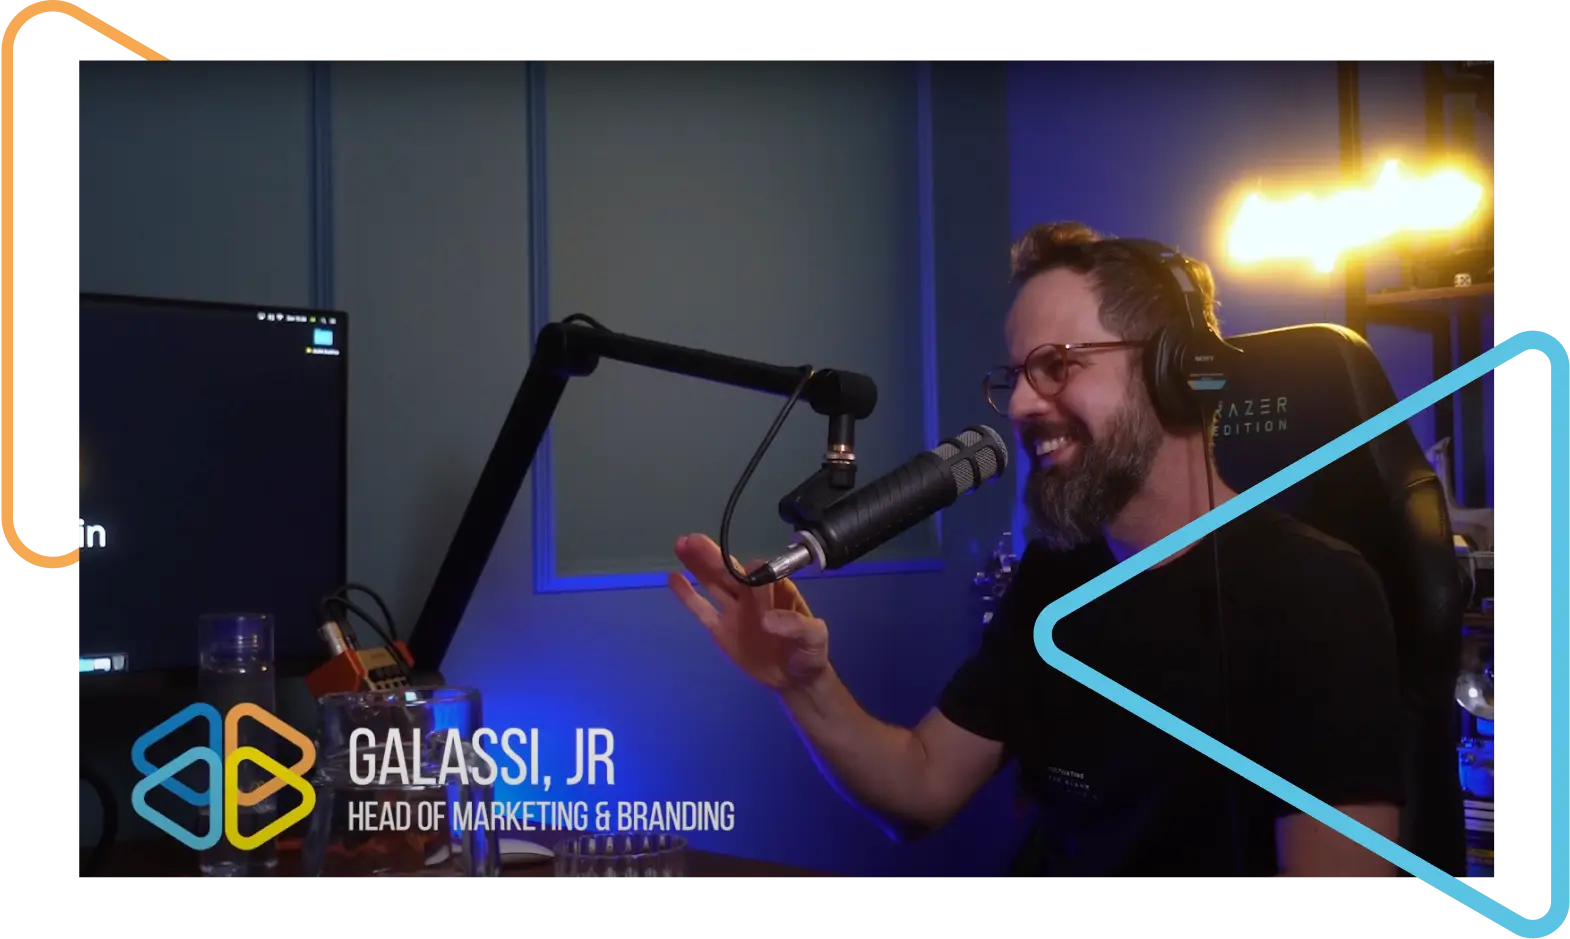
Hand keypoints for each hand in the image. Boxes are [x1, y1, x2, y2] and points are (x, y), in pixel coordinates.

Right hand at [667, 533, 829, 690]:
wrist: (795, 680)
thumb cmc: (809, 653)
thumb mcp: (815, 638)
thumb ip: (797, 625)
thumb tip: (768, 619)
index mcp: (777, 591)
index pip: (761, 574)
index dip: (752, 572)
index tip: (747, 573)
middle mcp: (752, 596)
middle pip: (730, 570)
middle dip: (712, 555)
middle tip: (692, 539)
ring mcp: (734, 611)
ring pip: (712, 583)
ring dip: (697, 565)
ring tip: (681, 544)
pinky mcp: (720, 629)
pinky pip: (701, 609)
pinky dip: (687, 595)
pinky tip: (674, 578)